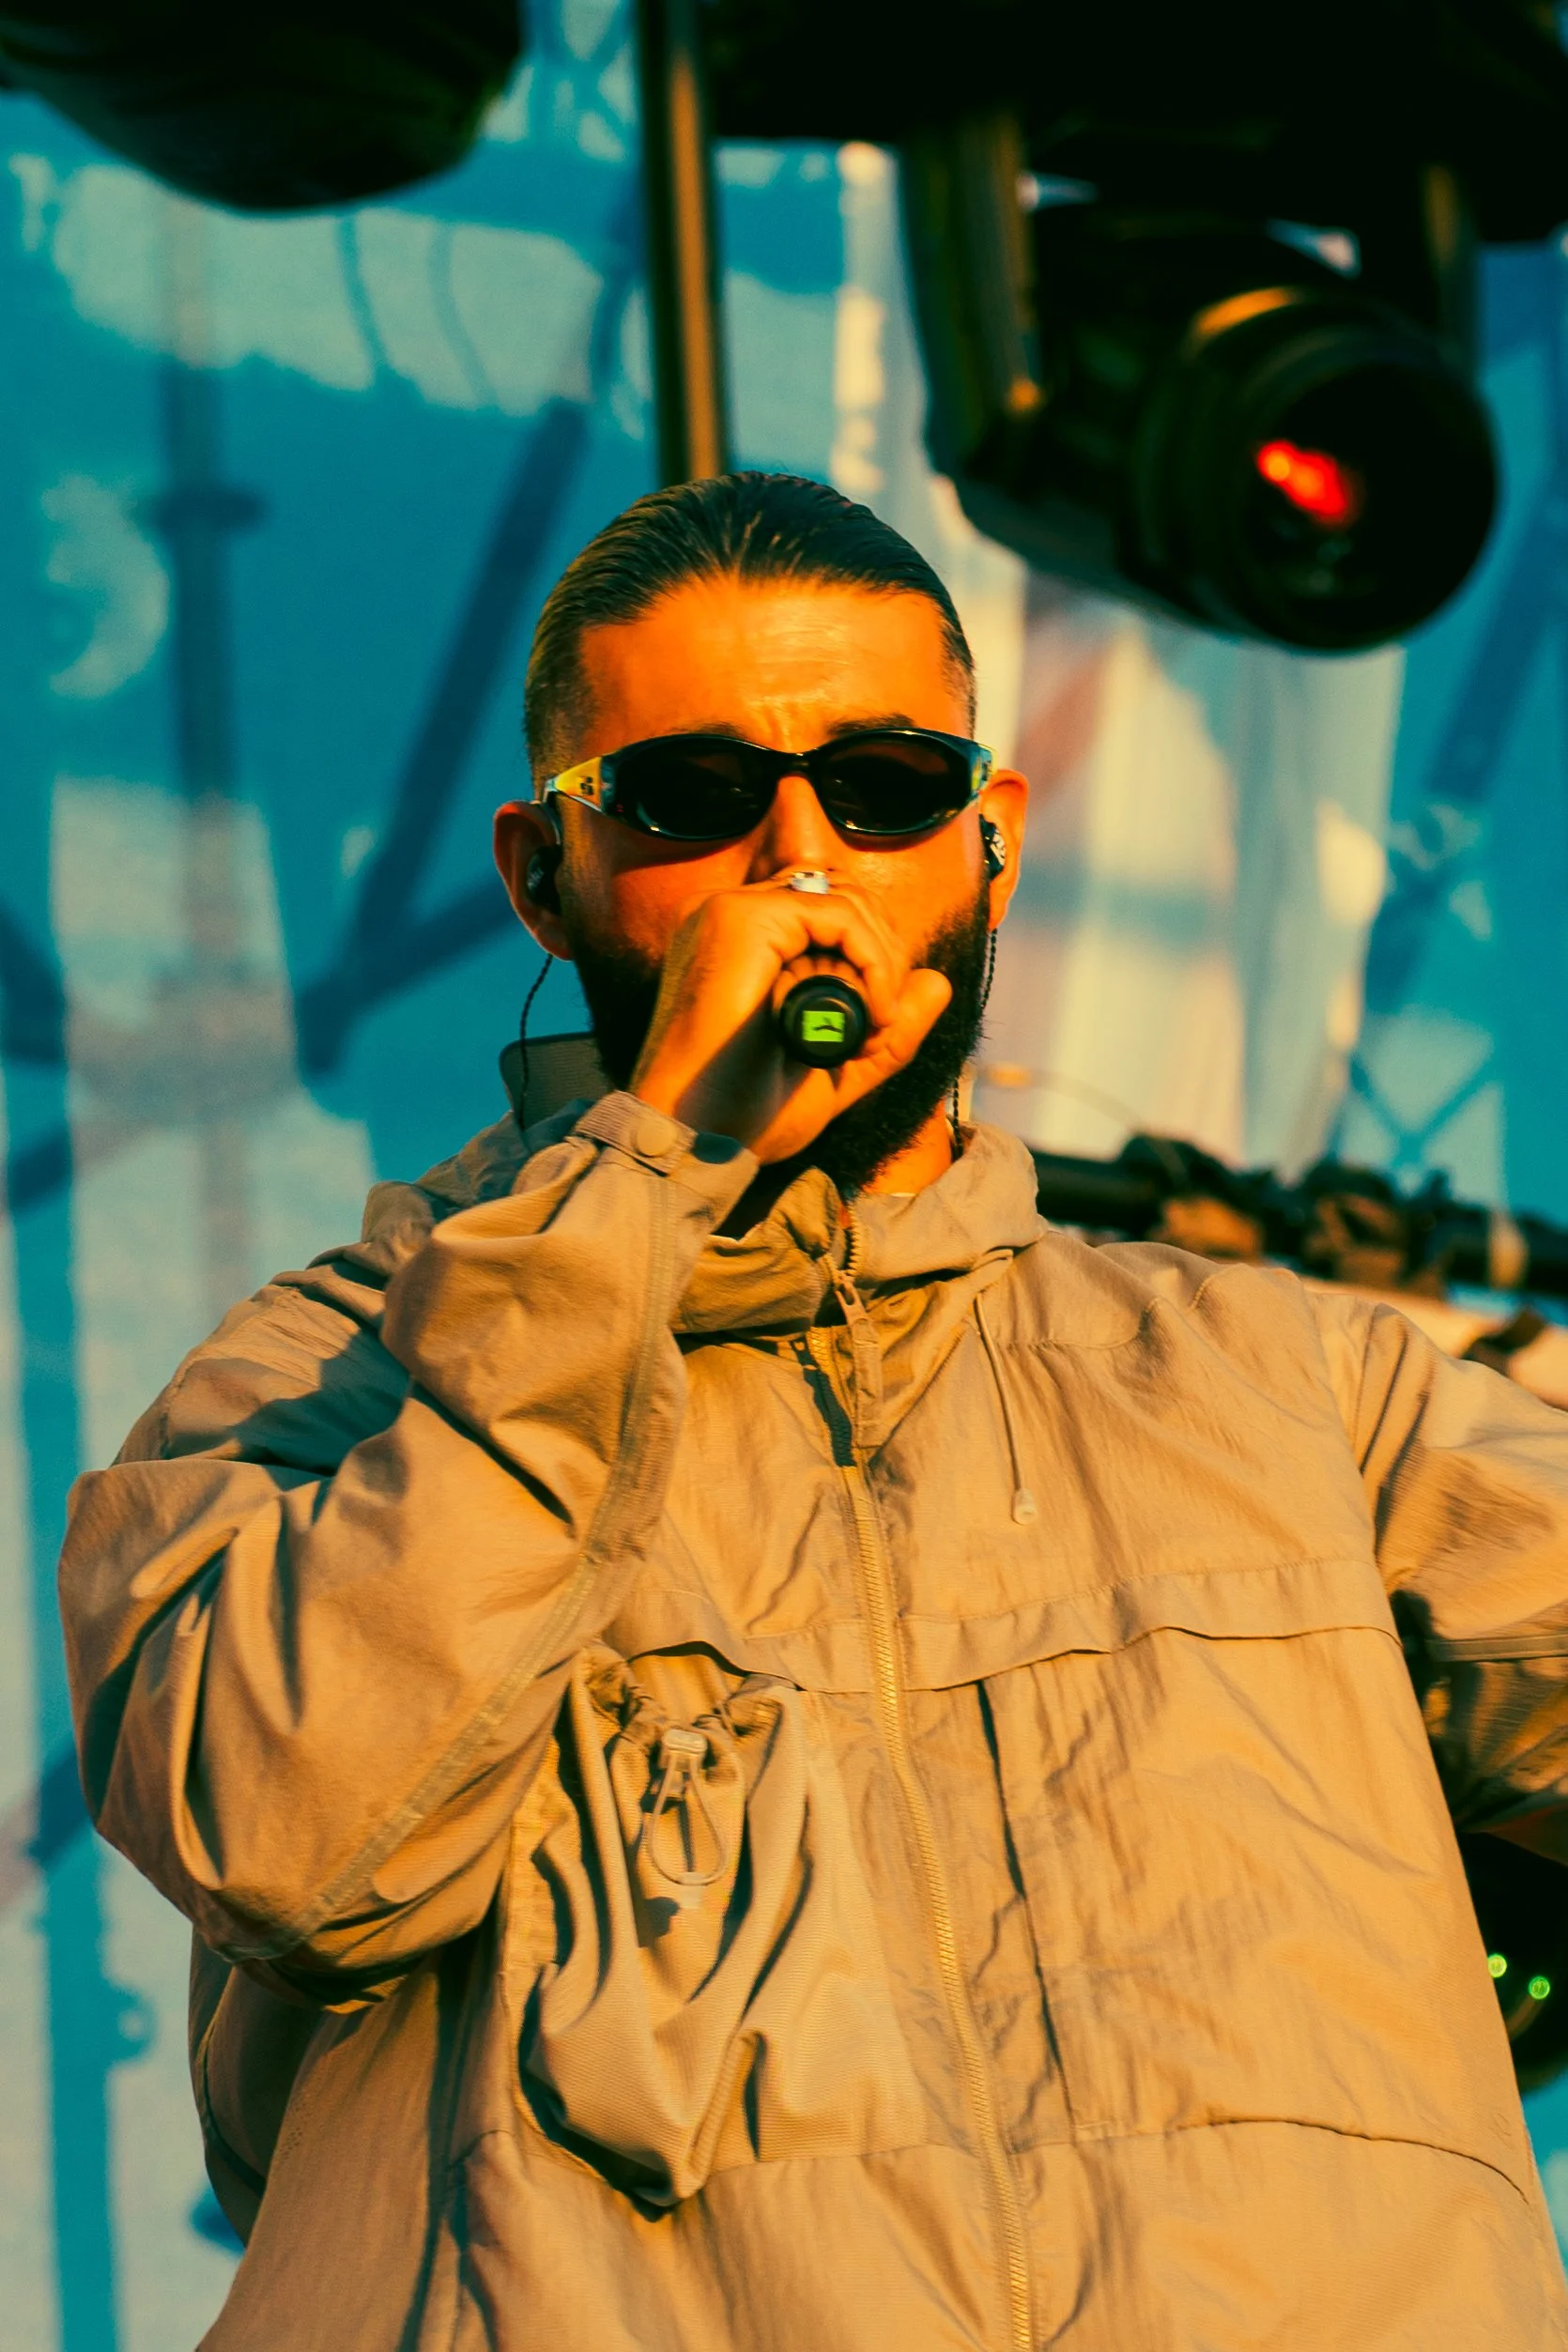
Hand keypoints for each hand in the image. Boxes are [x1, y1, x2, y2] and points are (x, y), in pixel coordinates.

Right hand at [628, 876, 951, 1161]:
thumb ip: (889, 1028)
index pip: (828, 912)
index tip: (881, 1021)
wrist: (699, 1139)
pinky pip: (837, 914)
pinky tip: (873, 1011)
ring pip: (845, 902)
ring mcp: (730, 912)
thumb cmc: (746, 1113)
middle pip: (843, 896)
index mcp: (740, 942)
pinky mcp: (740, 919)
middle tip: (884, 1023)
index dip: (871, 956)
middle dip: (883, 955)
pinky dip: (872, 960)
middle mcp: (729, 916)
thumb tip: (938, 980)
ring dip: (881, 962)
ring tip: (878, 1024)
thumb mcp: (838, 1067)